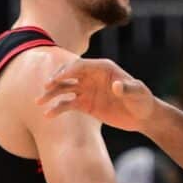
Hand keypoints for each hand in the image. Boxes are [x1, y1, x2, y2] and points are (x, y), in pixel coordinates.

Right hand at [36, 58, 155, 130]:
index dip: (67, 71)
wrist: (143, 117)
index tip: (56, 80)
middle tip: (45, 88)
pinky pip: (67, 104)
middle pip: (68, 75)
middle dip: (55, 80)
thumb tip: (116, 86)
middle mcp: (92, 76)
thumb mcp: (138, 94)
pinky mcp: (85, 104)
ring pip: (64, 89)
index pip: (80, 66)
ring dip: (51, 94)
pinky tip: (48, 115)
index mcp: (103, 68)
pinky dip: (57, 109)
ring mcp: (87, 90)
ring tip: (39, 103)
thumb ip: (127, 89)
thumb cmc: (143, 101)